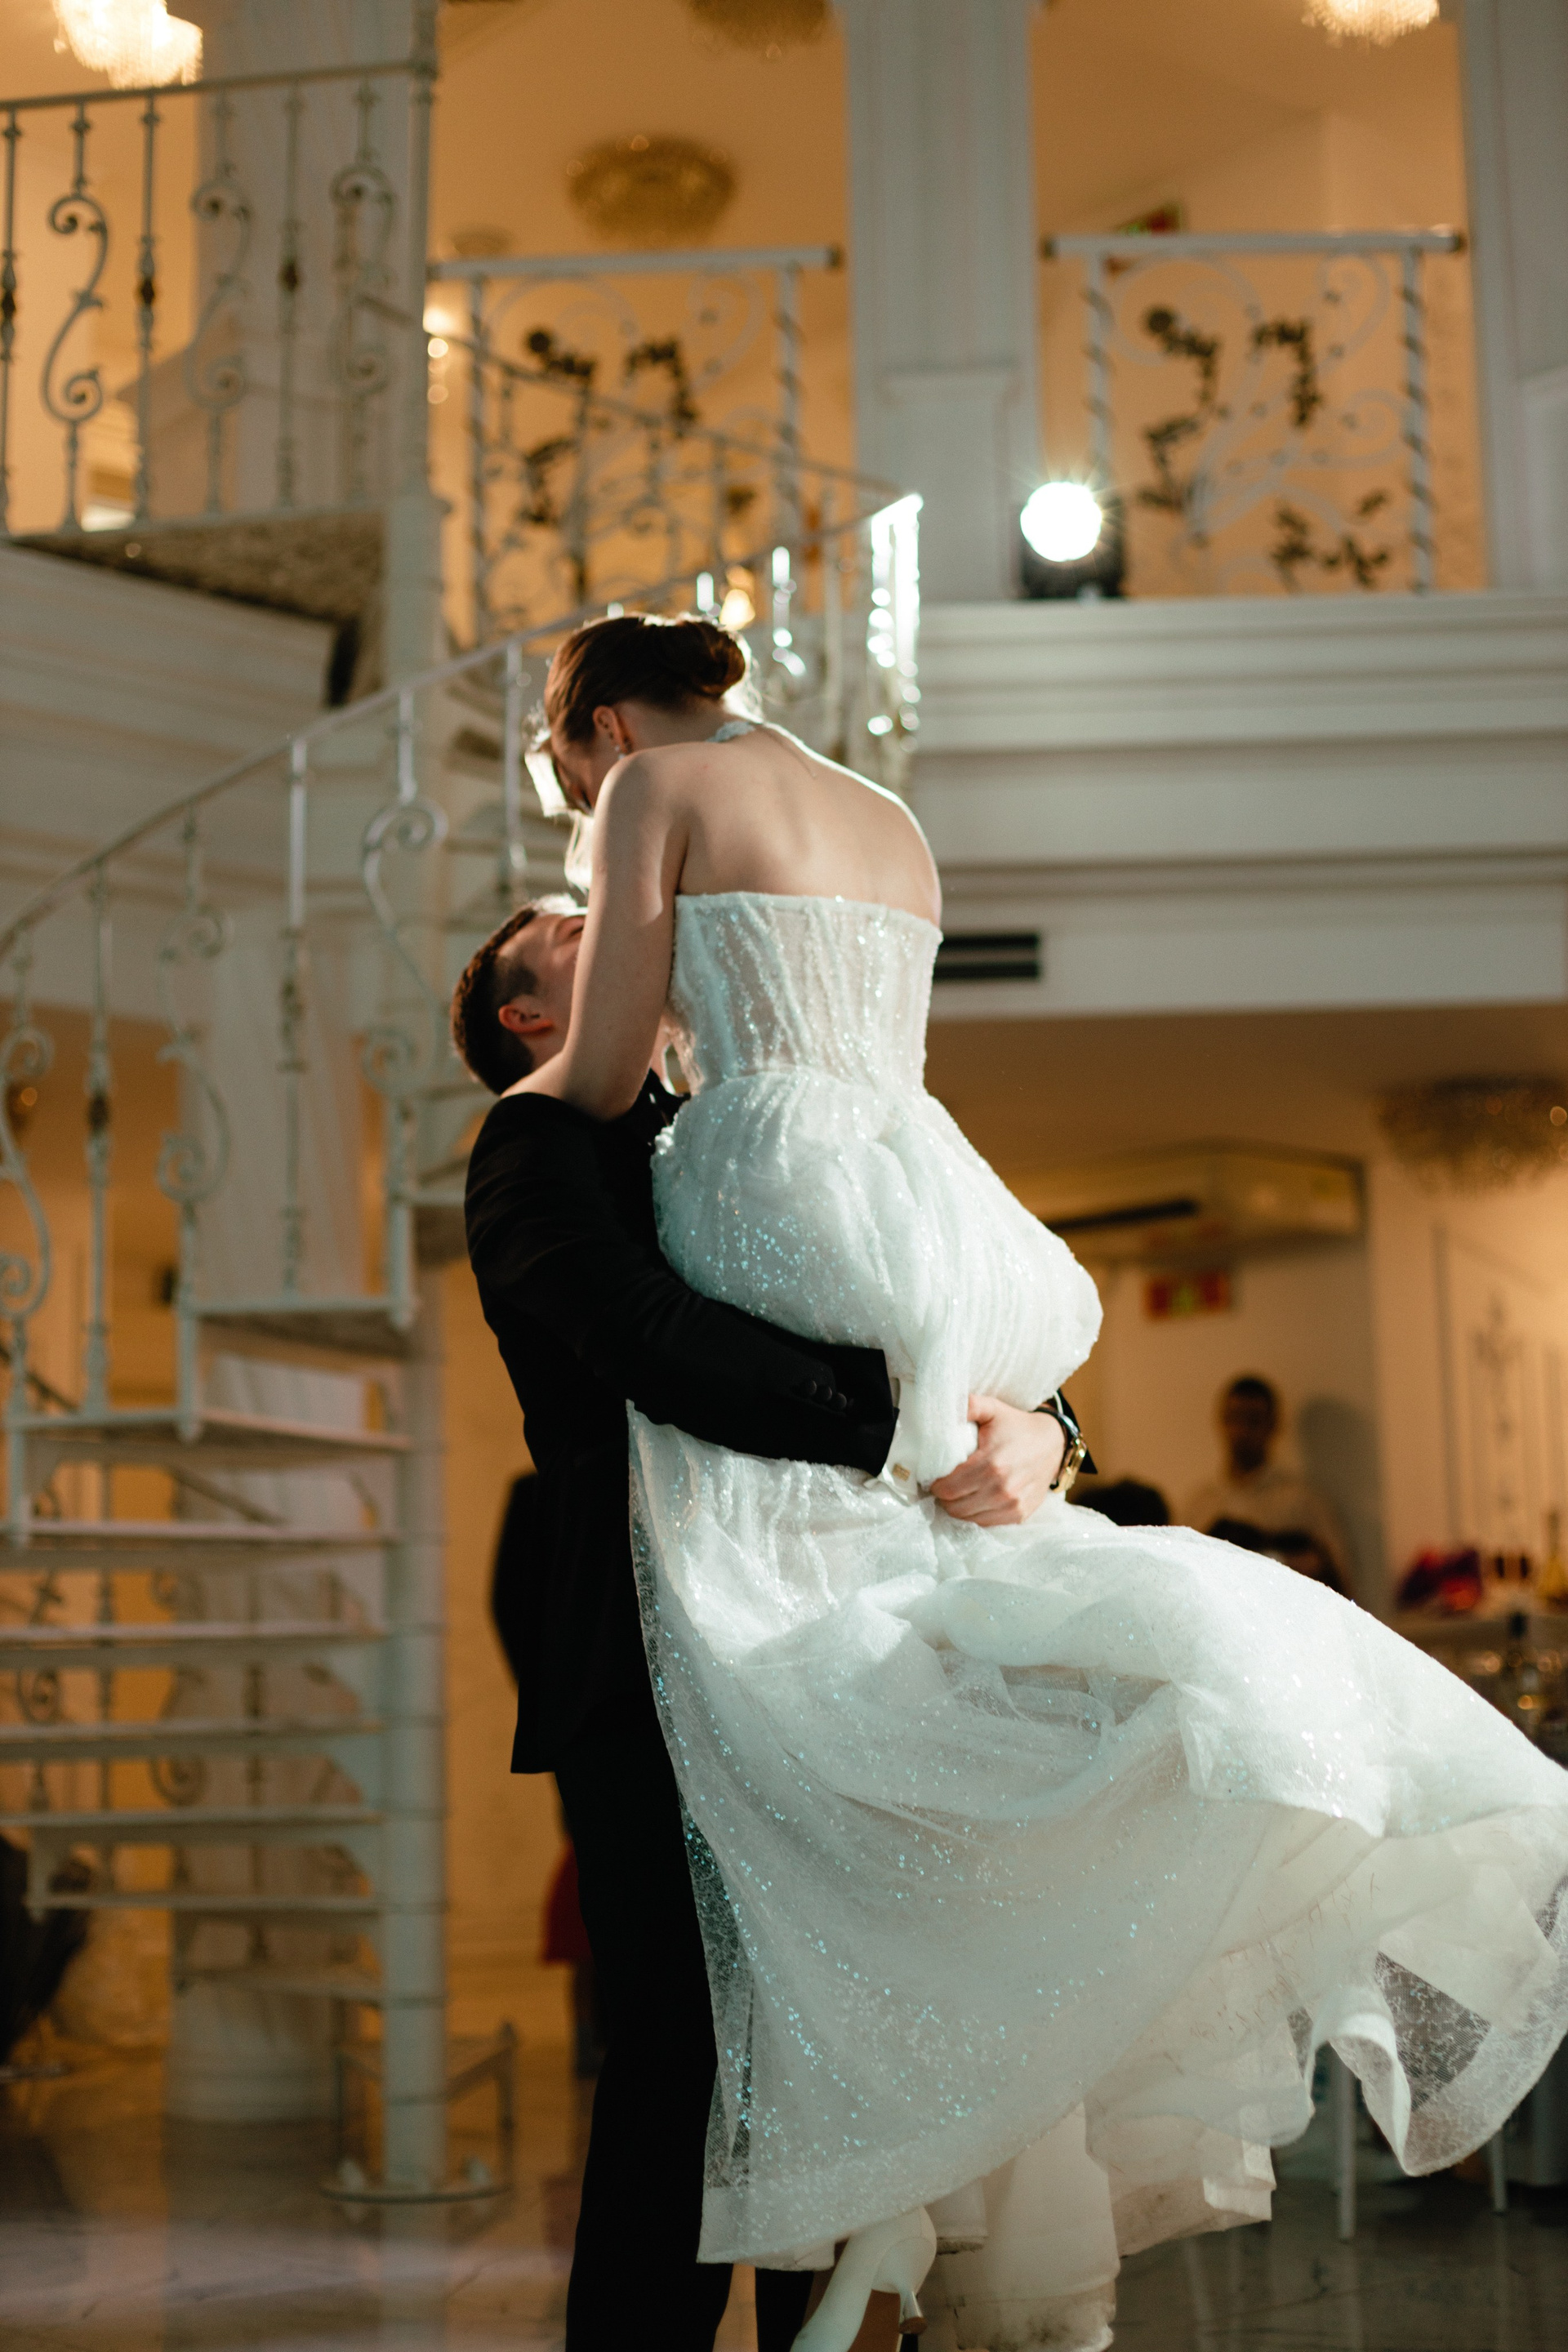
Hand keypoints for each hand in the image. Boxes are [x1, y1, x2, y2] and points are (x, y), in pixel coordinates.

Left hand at [930, 1395, 1064, 1526]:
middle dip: (943, 1497)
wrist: (1052, 1444)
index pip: (947, 1488)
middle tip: (943, 1485)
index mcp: (991, 1463)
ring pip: (968, 1518)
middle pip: (954, 1506)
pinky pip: (985, 1523)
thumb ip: (968, 1405)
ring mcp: (1012, 1505)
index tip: (934, 1476)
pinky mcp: (1019, 1515)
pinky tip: (974, 1499)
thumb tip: (944, 1405)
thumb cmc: (1016, 1426)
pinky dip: (975, 1514)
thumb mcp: (993, 1409)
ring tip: (957, 1492)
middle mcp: (1001, 1489)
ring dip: (958, 1507)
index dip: (935, 1484)